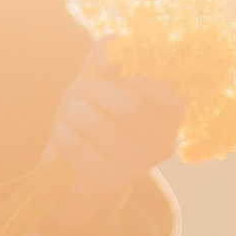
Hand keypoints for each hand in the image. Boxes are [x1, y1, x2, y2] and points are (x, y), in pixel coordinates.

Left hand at [45, 46, 185, 228]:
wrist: (70, 154)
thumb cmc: (94, 107)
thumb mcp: (102, 73)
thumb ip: (109, 52)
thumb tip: (108, 60)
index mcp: (172, 112)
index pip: (168, 86)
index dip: (134, 71)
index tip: (110, 67)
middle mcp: (164, 142)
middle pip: (131, 106)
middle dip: (96, 90)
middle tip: (87, 90)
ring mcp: (139, 166)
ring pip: (98, 125)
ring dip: (74, 112)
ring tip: (74, 114)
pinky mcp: (111, 183)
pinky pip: (77, 149)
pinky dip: (63, 134)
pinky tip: (65, 134)